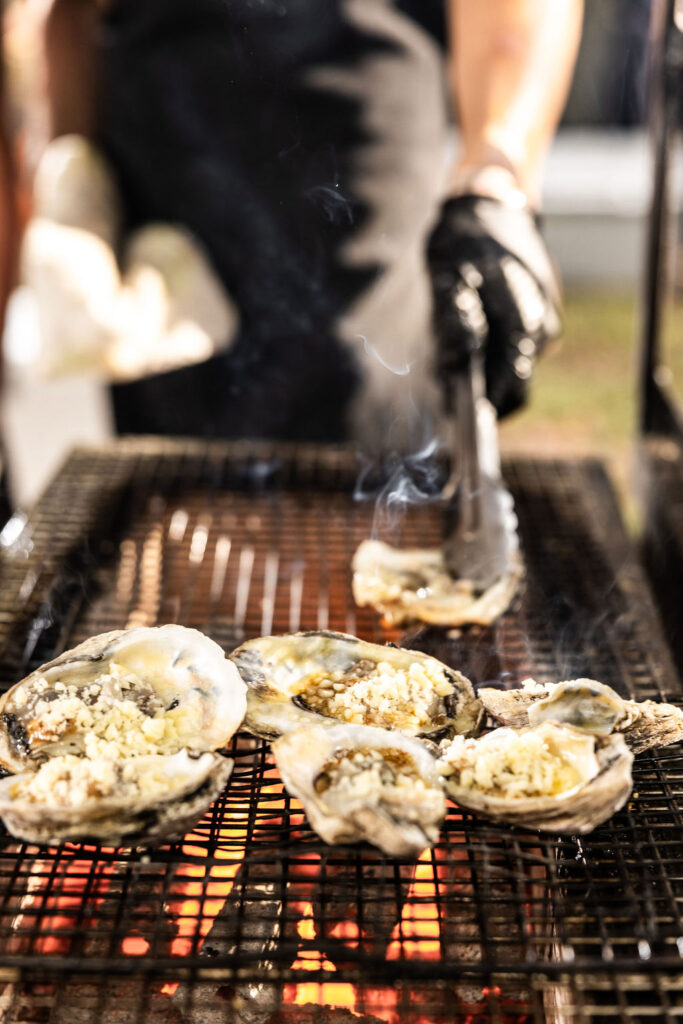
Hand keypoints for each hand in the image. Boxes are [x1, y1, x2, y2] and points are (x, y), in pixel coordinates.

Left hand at [427, 192, 561, 417]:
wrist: (492, 199)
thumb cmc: (463, 237)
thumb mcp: (448, 276)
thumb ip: (455, 323)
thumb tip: (457, 368)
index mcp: (524, 319)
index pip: (513, 387)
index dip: (487, 411)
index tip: (459, 423)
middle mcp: (542, 325)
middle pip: (517, 385)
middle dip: (484, 396)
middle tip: (445, 393)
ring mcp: (544, 321)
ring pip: (515, 368)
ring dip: (487, 373)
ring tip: (451, 359)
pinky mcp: (539, 316)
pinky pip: (516, 350)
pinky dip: (493, 355)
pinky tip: (470, 339)